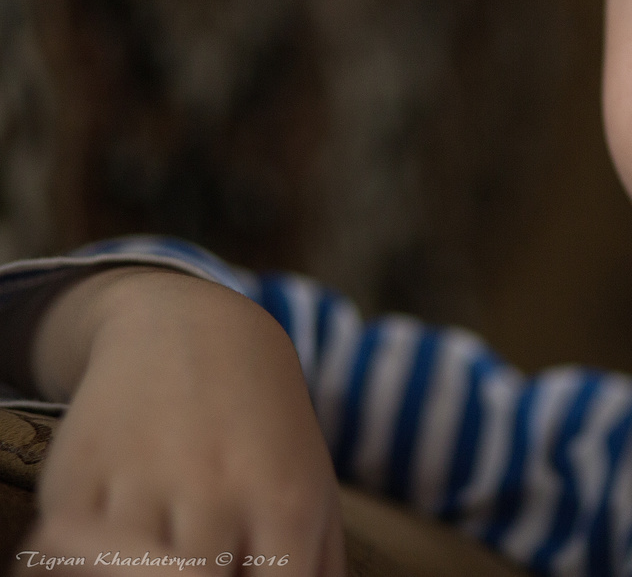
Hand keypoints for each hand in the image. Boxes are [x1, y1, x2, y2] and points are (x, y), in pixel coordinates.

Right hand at [21, 268, 344, 576]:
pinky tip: (110, 550)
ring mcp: (141, 485)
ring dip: (140, 575)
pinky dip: (84, 564)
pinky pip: (62, 556)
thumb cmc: (264, 435)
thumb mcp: (313, 494)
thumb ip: (317, 569)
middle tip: (203, 565)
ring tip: (163, 548)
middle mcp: (215, 494)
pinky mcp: (74, 478)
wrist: (193, 332)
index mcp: (286, 507)